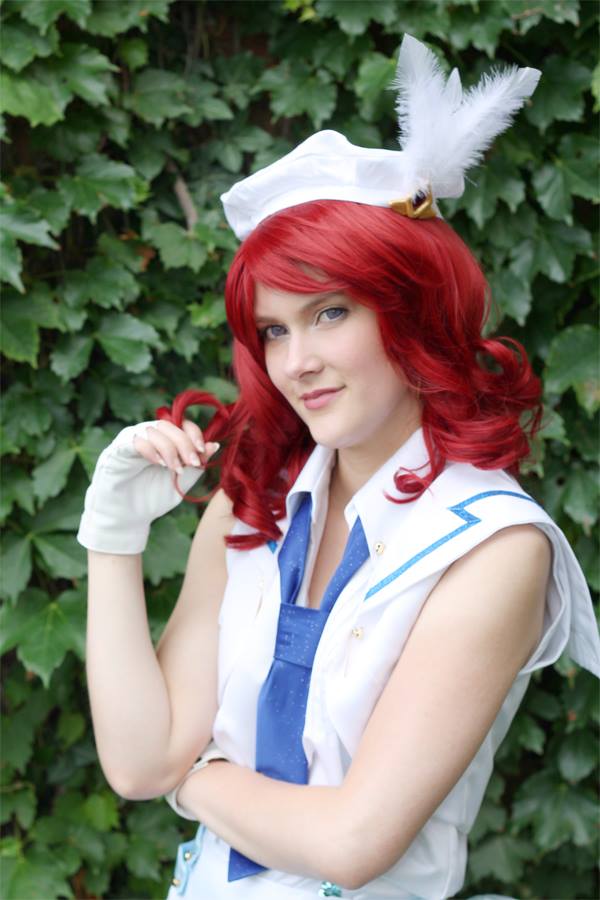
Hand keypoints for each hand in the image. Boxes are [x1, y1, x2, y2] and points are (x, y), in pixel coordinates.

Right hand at [77, 419, 219, 554]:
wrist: (129, 517)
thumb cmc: (154, 497)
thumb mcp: (182, 480)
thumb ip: (196, 463)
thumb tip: (214, 445)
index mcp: (164, 440)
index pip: (181, 425)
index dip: (194, 435)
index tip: (202, 451)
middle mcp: (148, 436)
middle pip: (169, 425)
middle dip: (185, 443)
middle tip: (192, 463)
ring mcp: (131, 440)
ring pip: (154, 430)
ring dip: (170, 448)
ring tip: (175, 469)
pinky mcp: (117, 450)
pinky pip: (135, 440)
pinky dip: (151, 449)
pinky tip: (159, 464)